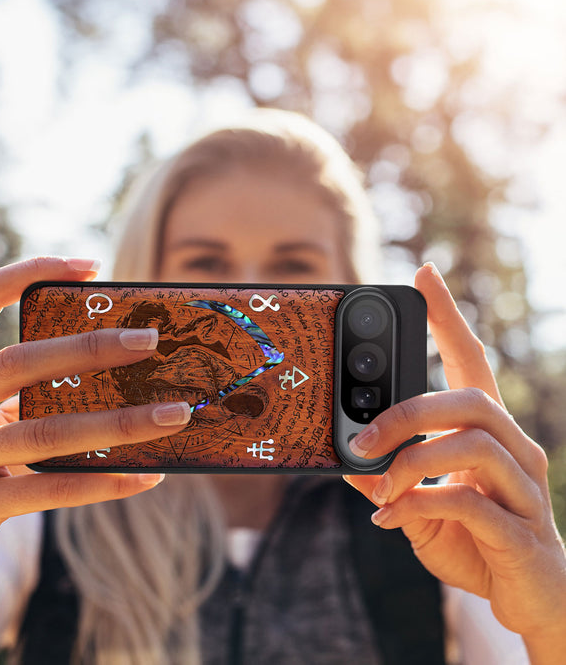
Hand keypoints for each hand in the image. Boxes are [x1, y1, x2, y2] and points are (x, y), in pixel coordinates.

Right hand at [0, 257, 190, 605]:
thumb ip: (21, 392)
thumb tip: (114, 366)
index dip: (28, 272)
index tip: (90, 265)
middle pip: (17, 362)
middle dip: (90, 348)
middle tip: (150, 340)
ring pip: (43, 432)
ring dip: (118, 423)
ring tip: (172, 415)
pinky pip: (48, 490)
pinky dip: (102, 483)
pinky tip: (146, 476)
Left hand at [344, 263, 565, 654]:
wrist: (530, 600)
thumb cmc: (475, 541)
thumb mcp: (419, 504)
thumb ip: (388, 479)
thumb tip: (346, 460)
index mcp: (488, 433)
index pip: (471, 360)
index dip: (448, 317)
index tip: (424, 274)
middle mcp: (515, 449)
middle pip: (470, 399)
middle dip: (407, 412)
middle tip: (361, 437)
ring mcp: (525, 488)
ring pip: (472, 444)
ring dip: (410, 462)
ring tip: (378, 487)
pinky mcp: (522, 531)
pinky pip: (470, 502)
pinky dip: (418, 505)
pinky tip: (390, 519)